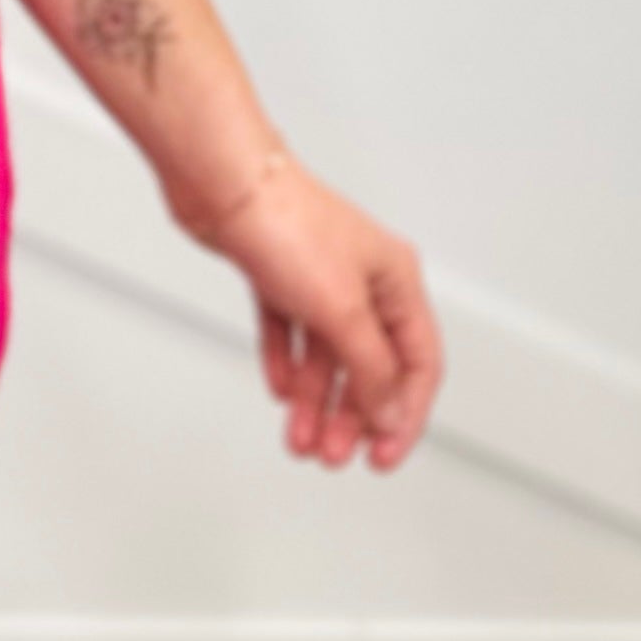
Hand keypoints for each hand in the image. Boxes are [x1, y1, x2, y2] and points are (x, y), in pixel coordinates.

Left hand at [186, 155, 443, 471]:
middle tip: (334, 454)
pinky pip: (290, 332)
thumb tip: (392, 412)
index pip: (417, 363)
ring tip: (300, 437)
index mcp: (396, 280)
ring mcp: (318, 277)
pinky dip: (287, 362)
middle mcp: (362, 279)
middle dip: (353, 415)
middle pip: (370, 365)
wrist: (222, 183)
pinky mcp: (277, 275)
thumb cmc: (286, 222)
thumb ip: (371, 368)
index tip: (384, 456)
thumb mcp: (342, 310)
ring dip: (316, 400)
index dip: (404, 415)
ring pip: (327, 354)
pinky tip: (280, 389)